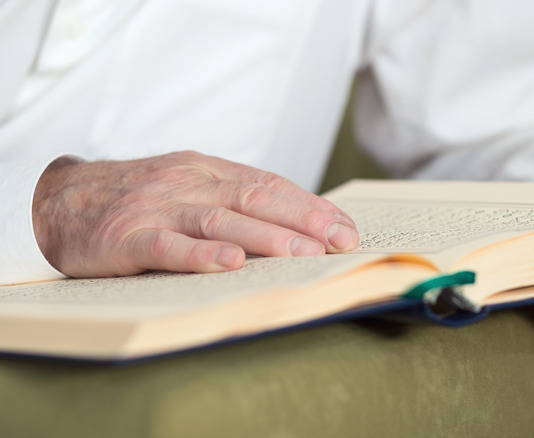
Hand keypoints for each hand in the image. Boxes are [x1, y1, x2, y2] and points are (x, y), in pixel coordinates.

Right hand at [32, 151, 358, 277]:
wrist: (64, 198)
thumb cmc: (142, 199)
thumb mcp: (192, 188)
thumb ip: (235, 203)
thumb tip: (299, 229)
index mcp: (209, 171)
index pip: (270, 185)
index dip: (311, 207)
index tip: (346, 229)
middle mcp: (189, 184)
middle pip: (254, 199)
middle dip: (303, 221)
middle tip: (338, 243)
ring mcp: (158, 208)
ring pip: (220, 220)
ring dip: (266, 238)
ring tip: (303, 254)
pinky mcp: (128, 236)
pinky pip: (167, 245)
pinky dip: (199, 255)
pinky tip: (228, 264)